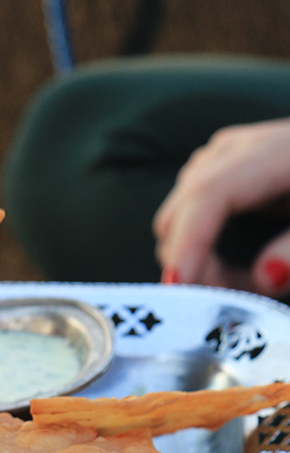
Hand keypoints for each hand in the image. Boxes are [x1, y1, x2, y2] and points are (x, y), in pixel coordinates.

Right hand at [153, 118, 289, 294]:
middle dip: (189, 261)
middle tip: (221, 303)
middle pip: (184, 206)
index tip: (181, 287)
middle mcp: (237, 148)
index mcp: (272, 153)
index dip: (190, 242)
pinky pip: (190, 209)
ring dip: (194, 256)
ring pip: (180, 211)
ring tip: (235, 287)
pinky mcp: (222, 168)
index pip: (210, 193)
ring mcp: (225, 155)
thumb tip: (266, 276)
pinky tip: (226, 268)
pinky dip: (198, 244)